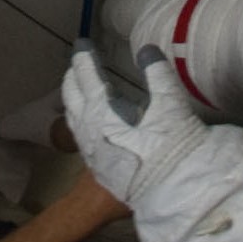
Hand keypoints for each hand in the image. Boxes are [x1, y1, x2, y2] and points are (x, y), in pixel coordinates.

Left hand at [61, 45, 209, 206]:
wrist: (166, 199)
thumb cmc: (168, 152)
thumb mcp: (170, 107)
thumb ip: (158, 75)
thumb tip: (147, 49)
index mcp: (101, 111)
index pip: (87, 76)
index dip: (85, 57)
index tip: (82, 43)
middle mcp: (88, 128)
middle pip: (72, 95)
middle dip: (74, 76)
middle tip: (78, 62)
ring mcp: (89, 149)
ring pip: (72, 115)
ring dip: (74, 97)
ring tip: (79, 87)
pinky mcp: (96, 165)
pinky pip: (78, 132)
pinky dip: (79, 116)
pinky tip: (89, 121)